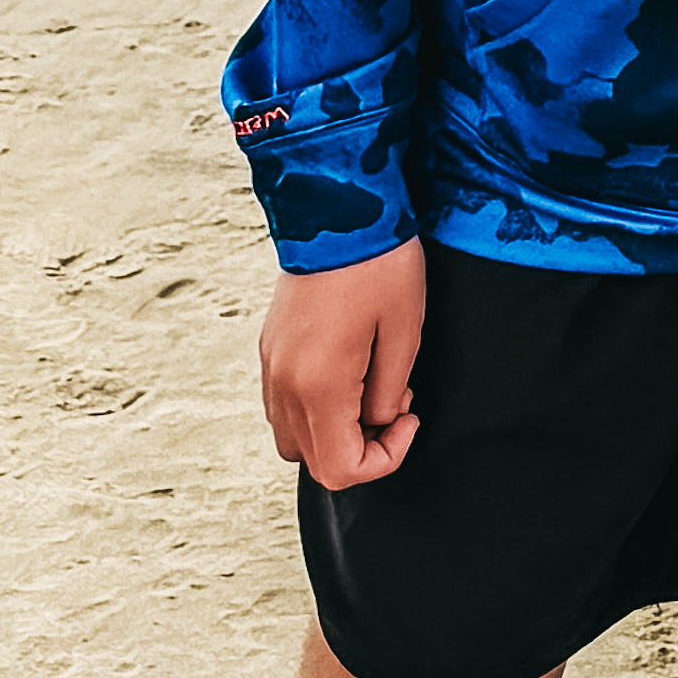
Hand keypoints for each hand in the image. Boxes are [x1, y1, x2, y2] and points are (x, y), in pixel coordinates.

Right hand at [259, 240, 426, 489]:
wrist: (337, 207)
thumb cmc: (378, 266)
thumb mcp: (404, 332)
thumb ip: (388, 393)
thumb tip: (379, 421)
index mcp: (318, 386)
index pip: (339, 470)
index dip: (384, 460)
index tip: (408, 418)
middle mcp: (283, 384)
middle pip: (313, 460)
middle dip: (359, 447)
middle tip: (394, 400)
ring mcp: (270, 366)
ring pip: (294, 436)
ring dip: (335, 429)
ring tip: (372, 383)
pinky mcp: (269, 348)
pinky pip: (284, 404)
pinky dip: (316, 406)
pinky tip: (349, 368)